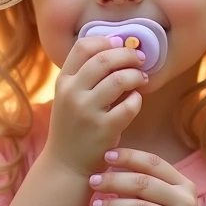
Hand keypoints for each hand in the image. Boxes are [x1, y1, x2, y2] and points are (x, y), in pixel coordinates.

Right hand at [46, 36, 148, 177]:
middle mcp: (72, 93)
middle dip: (128, 55)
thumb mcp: (68, 97)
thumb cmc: (73, 126)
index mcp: (63, 81)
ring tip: (141, 79)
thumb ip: (85, 74)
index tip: (121, 44)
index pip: (83, 46)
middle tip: (140, 59)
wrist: (66, 165)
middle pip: (104, 59)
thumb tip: (118, 45)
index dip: (106, 40)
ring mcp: (87, 111)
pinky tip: (136, 101)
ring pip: (120, 80)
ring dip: (136, 75)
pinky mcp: (104, 129)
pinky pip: (130, 105)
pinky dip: (137, 99)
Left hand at [88, 148, 205, 205]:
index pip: (154, 163)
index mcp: (184, 186)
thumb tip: (113, 170)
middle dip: (114, 180)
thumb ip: (150, 189)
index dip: (129, 156)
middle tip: (93, 182)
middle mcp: (186, 203)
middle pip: (143, 183)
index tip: (106, 156)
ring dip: (113, 205)